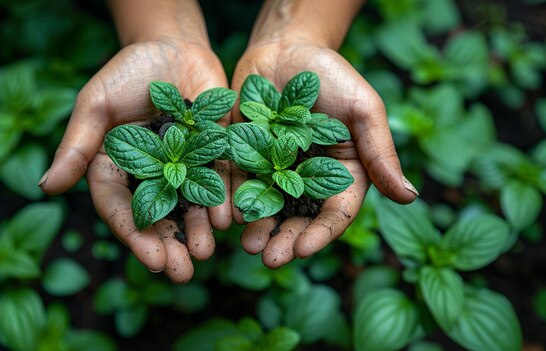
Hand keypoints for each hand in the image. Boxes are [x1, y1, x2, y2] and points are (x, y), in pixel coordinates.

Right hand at [39, 40, 230, 283]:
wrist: (174, 48)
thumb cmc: (127, 72)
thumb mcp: (96, 104)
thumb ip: (77, 145)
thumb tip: (47, 187)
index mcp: (116, 169)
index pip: (121, 209)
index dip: (135, 236)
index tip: (151, 260)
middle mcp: (150, 176)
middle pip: (158, 218)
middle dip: (169, 246)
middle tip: (181, 273)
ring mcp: (184, 168)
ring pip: (191, 207)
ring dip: (198, 233)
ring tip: (203, 254)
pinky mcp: (214, 156)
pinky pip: (219, 183)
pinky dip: (223, 202)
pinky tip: (228, 220)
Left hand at [231, 40, 417, 267]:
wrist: (285, 49)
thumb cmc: (332, 75)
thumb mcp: (363, 110)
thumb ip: (380, 153)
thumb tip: (409, 197)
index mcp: (341, 174)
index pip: (334, 213)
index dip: (320, 234)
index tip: (303, 249)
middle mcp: (307, 179)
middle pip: (298, 218)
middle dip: (285, 240)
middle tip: (270, 259)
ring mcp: (274, 171)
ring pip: (267, 209)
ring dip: (259, 230)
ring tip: (249, 246)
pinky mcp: (245, 158)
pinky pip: (239, 185)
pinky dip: (233, 202)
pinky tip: (227, 218)